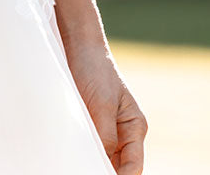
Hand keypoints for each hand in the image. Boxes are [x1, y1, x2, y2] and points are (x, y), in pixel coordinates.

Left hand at [63, 38, 147, 172]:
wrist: (79, 46)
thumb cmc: (94, 71)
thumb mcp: (102, 105)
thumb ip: (107, 136)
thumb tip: (104, 166)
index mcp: (135, 127)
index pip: (134, 167)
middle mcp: (125, 132)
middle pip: (120, 167)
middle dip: (107, 172)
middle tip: (86, 170)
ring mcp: (108, 129)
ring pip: (106, 159)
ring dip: (94, 163)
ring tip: (80, 165)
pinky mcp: (92, 124)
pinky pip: (92, 147)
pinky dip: (85, 154)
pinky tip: (74, 157)